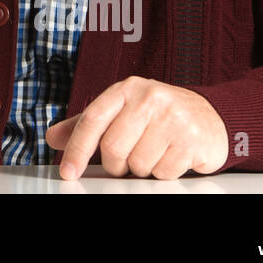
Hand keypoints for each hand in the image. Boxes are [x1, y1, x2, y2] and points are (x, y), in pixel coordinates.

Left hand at [45, 76, 228, 179]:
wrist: (209, 115)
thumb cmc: (157, 115)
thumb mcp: (121, 111)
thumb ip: (87, 124)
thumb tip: (53, 138)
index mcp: (126, 89)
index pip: (92, 119)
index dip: (76, 148)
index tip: (68, 172)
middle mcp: (149, 98)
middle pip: (113, 148)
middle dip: (115, 164)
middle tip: (125, 161)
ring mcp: (173, 117)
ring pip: (138, 164)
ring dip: (141, 168)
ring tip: (153, 152)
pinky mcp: (192, 139)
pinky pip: (163, 172)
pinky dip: (163, 172)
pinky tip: (171, 156)